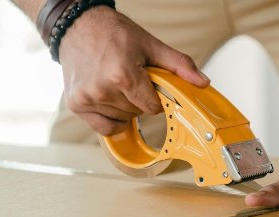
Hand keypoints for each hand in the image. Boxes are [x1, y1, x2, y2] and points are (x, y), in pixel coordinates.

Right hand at [58, 6, 209, 134]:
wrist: (78, 26)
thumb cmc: (113, 33)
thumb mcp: (151, 45)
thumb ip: (179, 65)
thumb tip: (202, 82)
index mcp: (122, 74)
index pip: (152, 107)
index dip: (155, 98)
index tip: (150, 85)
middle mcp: (102, 89)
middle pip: (137, 113)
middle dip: (139, 100)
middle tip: (131, 78)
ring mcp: (87, 98)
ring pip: (121, 119)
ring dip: (124, 107)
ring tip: (116, 83)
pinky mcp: (76, 104)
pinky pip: (103, 128)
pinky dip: (111, 119)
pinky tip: (110, 101)